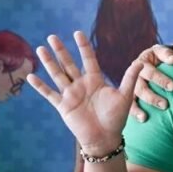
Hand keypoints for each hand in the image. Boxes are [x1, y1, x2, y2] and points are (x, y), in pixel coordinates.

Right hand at [27, 31, 142, 155]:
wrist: (105, 138)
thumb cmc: (116, 118)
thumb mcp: (125, 96)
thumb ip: (130, 78)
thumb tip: (142, 62)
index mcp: (95, 80)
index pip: (88, 59)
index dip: (83, 47)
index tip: (77, 33)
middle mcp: (81, 85)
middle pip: (68, 64)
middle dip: (60, 50)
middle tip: (52, 36)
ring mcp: (70, 95)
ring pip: (57, 75)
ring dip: (49, 63)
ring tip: (40, 49)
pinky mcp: (63, 106)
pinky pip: (49, 94)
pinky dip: (40, 86)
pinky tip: (30, 76)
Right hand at [128, 44, 172, 121]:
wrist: (153, 61)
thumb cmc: (160, 58)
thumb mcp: (163, 52)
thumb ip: (168, 54)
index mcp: (141, 63)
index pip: (150, 72)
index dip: (161, 79)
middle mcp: (134, 76)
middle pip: (140, 87)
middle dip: (152, 97)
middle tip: (165, 105)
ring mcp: (131, 87)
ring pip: (133, 98)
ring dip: (139, 108)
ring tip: (146, 117)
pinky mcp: (130, 96)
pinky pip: (130, 105)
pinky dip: (135, 113)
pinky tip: (142, 119)